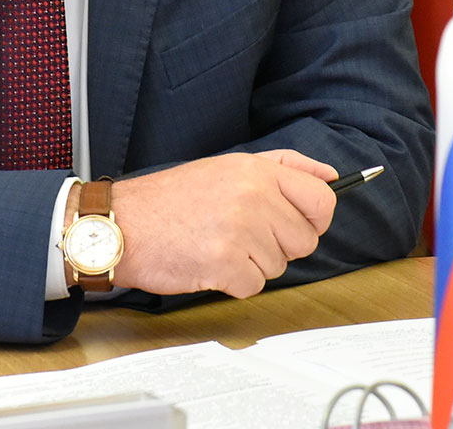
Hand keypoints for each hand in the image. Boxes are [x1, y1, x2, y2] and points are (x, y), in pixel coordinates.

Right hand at [110, 149, 337, 297]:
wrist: (121, 225)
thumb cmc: (171, 199)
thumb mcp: (228, 166)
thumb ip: (283, 167)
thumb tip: (331, 177)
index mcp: (257, 171)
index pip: (322, 200)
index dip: (315, 219)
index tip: (299, 224)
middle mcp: (253, 197)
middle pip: (304, 240)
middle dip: (279, 245)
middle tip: (242, 236)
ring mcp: (240, 231)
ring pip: (279, 266)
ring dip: (252, 264)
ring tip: (218, 244)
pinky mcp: (225, 264)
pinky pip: (255, 286)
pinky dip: (234, 283)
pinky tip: (209, 263)